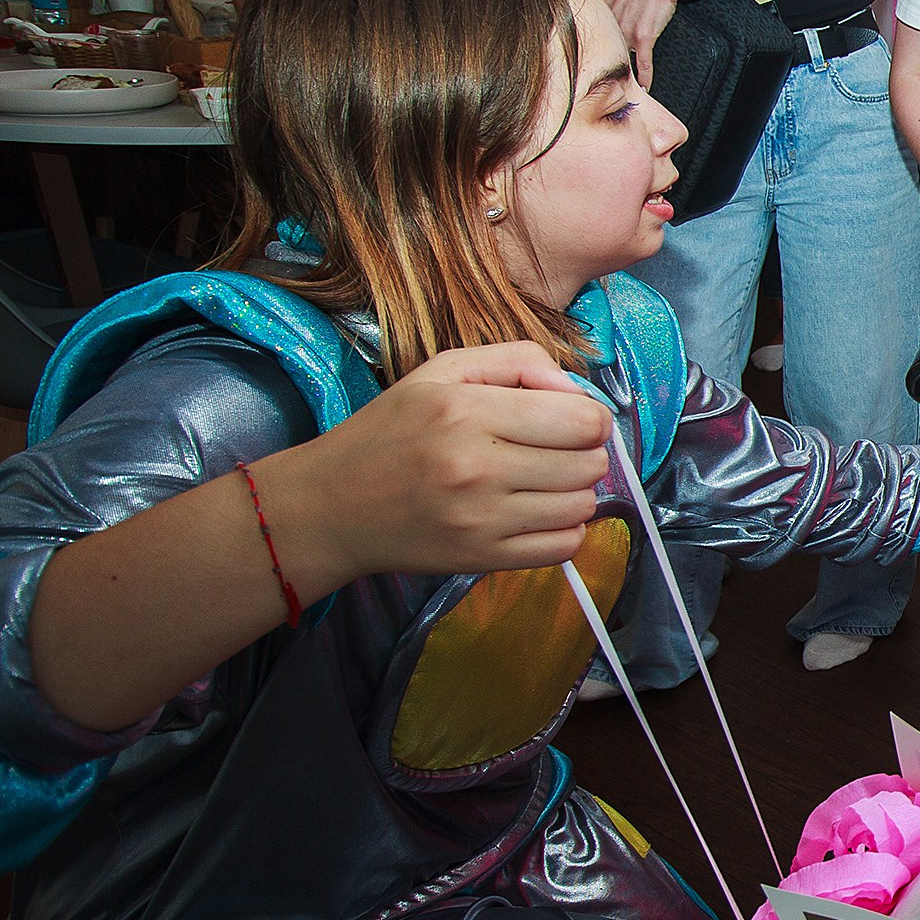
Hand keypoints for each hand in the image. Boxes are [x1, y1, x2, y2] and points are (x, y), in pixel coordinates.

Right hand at [275, 344, 611, 581]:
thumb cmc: (389, 433)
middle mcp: (477, 468)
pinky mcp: (483, 559)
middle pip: (589, 463)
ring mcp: (482, 520)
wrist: (331, 508)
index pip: (582, 420)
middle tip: (555, 449)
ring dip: (575, 491)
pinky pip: (564, 547)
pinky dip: (563, 529)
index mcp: (467, 411)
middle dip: (584, 452)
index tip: (567, 418)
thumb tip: (573, 387)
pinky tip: (536, 512)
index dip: (588, 416)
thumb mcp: (440, 372)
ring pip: (582, 507)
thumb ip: (514, 360)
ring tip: (543, 480)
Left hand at [597, 0, 683, 86]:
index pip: (591, 32)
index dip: (591, 49)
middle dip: (601, 69)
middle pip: (602, 50)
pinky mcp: (643, 36)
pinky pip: (642, 63)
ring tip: (620, 92)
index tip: (588, 61)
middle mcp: (609, 21)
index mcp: (600, 8)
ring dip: (621, 76)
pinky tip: (643, 88)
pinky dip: (644, 78)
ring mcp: (625, 30)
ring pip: (620, 59)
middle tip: (596, 85)